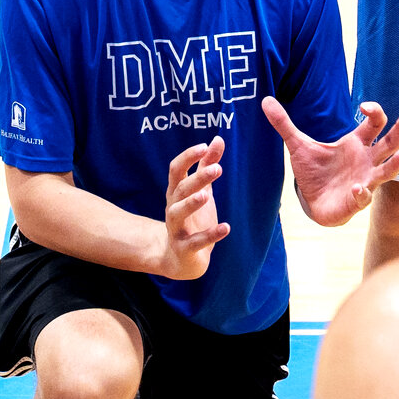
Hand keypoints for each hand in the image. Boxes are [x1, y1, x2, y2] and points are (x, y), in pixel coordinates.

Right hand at [156, 137, 230, 280]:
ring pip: (177, 213)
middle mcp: (172, 208)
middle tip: (217, 168)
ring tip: (206, 196)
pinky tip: (225, 228)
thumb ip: (207, 166)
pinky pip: (194, 242)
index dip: (188, 157)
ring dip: (190, 204)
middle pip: (180, 189)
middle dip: (197, 179)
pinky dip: (209, 235)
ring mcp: (176, 229)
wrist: (180, 259)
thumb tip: (217, 139)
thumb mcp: (201, 191)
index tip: (204, 146)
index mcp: (176, 192)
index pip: (176, 170)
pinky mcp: (184, 249)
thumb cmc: (192, 219)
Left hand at [265, 97, 398, 225]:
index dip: (374, 111)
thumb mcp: (297, 145)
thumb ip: (284, 124)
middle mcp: (366, 160)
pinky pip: (364, 197)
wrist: (312, 201)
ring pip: (386, 172)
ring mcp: (365, 180)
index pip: (375, 123)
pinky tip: (358, 188)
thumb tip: (265, 100)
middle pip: (389, 144)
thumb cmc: (313, 172)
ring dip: (395, 165)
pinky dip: (362, 193)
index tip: (364, 105)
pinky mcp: (356, 200)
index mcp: (356, 143)